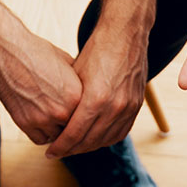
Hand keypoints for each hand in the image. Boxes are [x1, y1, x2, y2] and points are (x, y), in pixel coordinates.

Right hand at [0, 31, 82, 145]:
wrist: (9, 51)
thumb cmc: (39, 53)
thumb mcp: (68, 64)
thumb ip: (80, 85)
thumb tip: (91, 95)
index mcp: (77, 96)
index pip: (88, 118)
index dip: (85, 116)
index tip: (83, 116)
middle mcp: (61, 111)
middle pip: (73, 130)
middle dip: (71, 124)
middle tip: (68, 119)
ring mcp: (42, 119)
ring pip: (57, 137)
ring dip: (56, 130)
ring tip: (54, 118)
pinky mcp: (24, 123)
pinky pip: (39, 139)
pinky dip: (42, 133)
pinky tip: (42, 122)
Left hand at [44, 27, 146, 158]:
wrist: (125, 34)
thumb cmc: (95, 50)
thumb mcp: (75, 76)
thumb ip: (69, 102)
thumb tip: (55, 122)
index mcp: (96, 99)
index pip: (74, 135)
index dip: (60, 146)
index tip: (49, 153)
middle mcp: (115, 107)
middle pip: (89, 141)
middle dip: (71, 150)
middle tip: (58, 152)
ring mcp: (128, 108)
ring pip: (105, 140)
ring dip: (88, 147)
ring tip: (74, 147)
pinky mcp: (136, 105)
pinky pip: (121, 132)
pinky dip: (106, 139)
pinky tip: (94, 139)